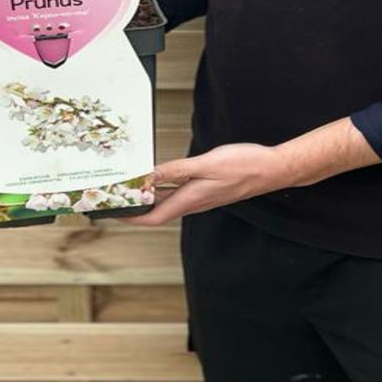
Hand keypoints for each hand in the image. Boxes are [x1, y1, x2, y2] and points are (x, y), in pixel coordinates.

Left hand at [115, 143, 289, 226]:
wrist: (271, 169)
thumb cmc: (243, 166)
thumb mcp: (205, 164)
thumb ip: (176, 170)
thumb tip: (148, 177)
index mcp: (189, 199)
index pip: (151, 216)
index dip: (129, 217)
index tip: (109, 213)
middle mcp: (192, 202)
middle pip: (156, 211)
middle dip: (133, 207)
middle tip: (113, 198)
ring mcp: (200, 197)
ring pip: (167, 202)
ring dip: (147, 198)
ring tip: (129, 187)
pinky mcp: (207, 189)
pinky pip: (178, 193)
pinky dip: (163, 187)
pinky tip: (159, 177)